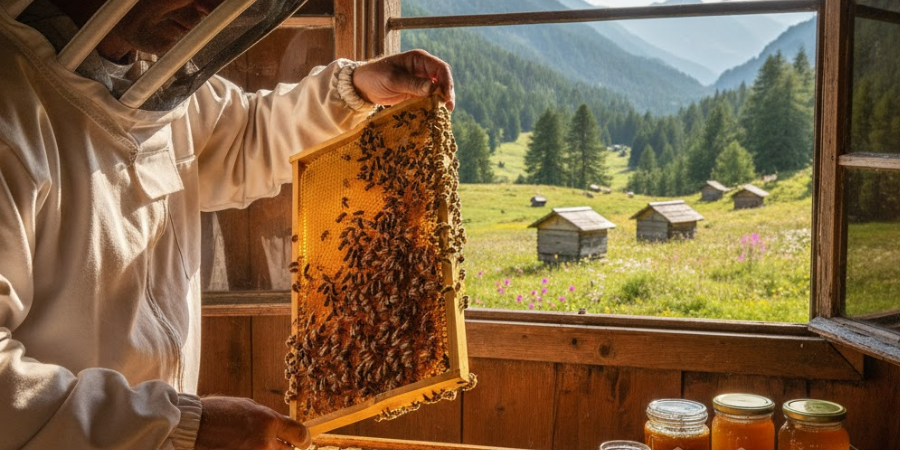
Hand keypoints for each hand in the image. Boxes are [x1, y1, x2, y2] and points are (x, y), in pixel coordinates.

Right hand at [195, 397, 309, 449]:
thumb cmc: (217, 413)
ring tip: (246, 443)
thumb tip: (280, 427)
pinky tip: (238, 446)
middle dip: (281, 447)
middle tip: (268, 443)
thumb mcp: (247, 407)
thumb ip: (267, 419)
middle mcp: (264, 442)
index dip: (302, 438)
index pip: (299, 434)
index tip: (302, 441)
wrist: (192, 427)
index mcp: (269, 422)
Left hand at [352, 49, 454, 110]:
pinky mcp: (416, 93)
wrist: (362, 86)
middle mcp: (422, 69)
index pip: (441, 68)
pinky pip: (429, 98)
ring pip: (438, 90)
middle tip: (448, 108)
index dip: (447, 82)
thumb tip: (434, 88)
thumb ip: (413, 84)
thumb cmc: (375, 76)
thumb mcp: (393, 80)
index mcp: (419, 59)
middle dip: (447, 93)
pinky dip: (433, 105)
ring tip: (444, 113)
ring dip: (442, 100)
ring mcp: (420, 81)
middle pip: (443, 79)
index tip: (447, 98)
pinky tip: (435, 113)